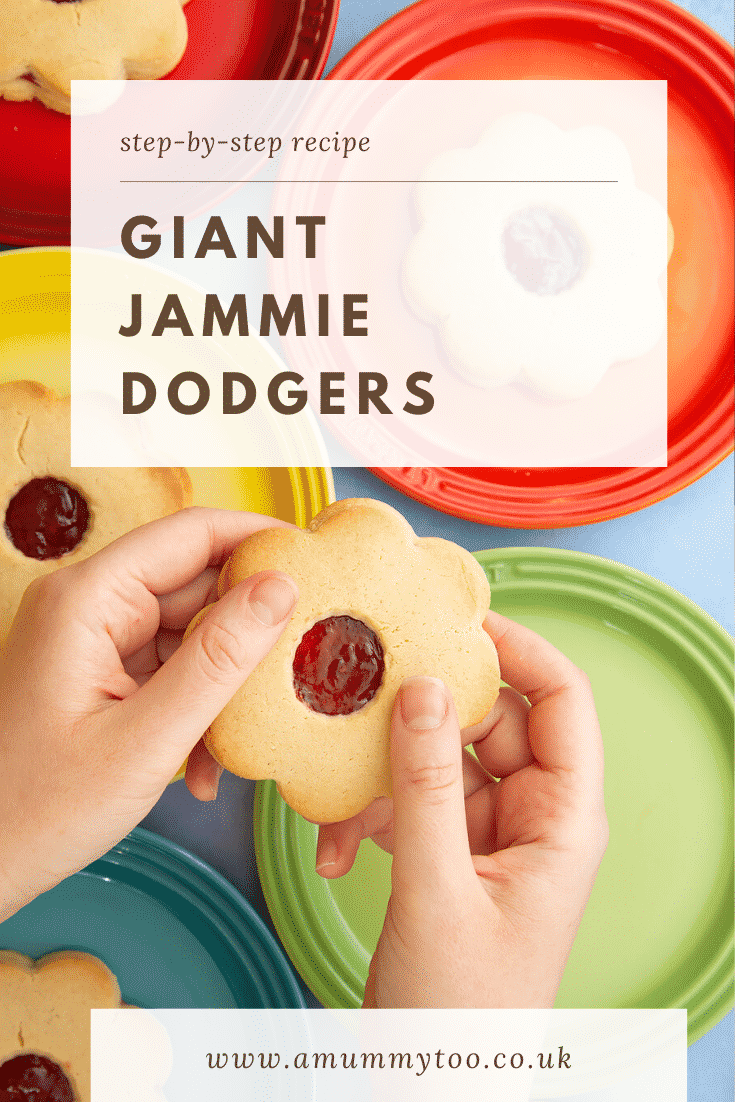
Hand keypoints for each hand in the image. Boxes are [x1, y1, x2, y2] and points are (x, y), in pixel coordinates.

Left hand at [0, 508, 297, 921]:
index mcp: (88, 599)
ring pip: (191, 629)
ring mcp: (94, 637)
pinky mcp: (101, 669)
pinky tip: (203, 760)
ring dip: (224, 680)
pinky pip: (171, 665)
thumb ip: (219, 660)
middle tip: (303, 662)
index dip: (259, 537)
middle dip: (249, 627)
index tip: (318, 558)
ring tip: (239, 737)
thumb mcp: (146, 739)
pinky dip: (198, 704)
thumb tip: (280, 588)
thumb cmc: (38, 810)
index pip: (191, 534)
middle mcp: (89, 604)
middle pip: (196, 583)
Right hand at [315, 611, 607, 1007]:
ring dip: (382, 771)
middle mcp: (531, 815)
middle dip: (424, 709)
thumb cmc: (461, 1012)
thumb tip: (426, 690)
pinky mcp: (446, 851)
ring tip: (336, 796)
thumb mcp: (438, 889)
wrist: (430, 1083)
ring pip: (437, 757)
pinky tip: (334, 848)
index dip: (519, 650)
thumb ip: (426, 785)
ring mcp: (486, 832)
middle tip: (366, 687)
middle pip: (488, 721)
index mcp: (562, 820)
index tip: (458, 619)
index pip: (561, 701)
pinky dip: (368, 815)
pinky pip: (408, 799)